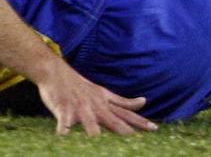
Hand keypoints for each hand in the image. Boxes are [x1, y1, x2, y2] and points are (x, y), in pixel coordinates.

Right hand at [36, 63, 154, 137]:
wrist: (56, 72)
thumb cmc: (81, 87)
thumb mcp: (104, 93)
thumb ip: (123, 101)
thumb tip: (143, 102)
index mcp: (105, 103)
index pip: (126, 114)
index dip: (140, 121)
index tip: (155, 128)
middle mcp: (96, 106)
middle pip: (113, 120)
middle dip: (124, 130)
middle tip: (135, 139)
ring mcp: (80, 107)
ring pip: (89, 121)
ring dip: (93, 130)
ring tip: (97, 139)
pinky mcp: (64, 108)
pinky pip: (63, 120)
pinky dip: (63, 128)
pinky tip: (63, 135)